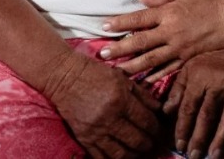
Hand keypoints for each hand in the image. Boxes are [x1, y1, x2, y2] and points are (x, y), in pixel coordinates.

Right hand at [43, 52, 161, 157]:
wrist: (63, 76)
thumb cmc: (94, 72)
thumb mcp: (121, 77)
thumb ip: (142, 94)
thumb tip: (159, 109)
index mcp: (121, 100)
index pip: (146, 122)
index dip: (156, 130)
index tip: (160, 131)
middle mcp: (109, 118)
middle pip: (137, 141)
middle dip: (149, 144)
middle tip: (153, 144)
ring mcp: (95, 130)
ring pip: (120, 153)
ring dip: (133, 155)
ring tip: (138, 152)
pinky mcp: (83, 137)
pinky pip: (101, 156)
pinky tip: (120, 155)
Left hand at [101, 0, 223, 74]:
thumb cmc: (211, 0)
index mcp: (169, 14)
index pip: (139, 19)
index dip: (120, 23)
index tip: (104, 27)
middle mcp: (171, 32)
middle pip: (140, 43)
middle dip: (119, 49)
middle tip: (102, 56)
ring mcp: (179, 48)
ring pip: (151, 60)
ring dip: (132, 66)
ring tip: (116, 72)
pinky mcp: (188, 57)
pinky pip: (168, 68)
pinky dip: (154, 76)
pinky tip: (142, 81)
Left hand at [164, 49, 223, 158]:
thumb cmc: (213, 58)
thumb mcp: (191, 67)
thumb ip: (179, 88)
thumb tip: (166, 111)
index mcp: (197, 76)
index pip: (187, 106)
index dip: (182, 126)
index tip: (177, 143)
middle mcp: (213, 83)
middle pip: (202, 115)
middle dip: (195, 137)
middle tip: (189, 155)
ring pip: (217, 118)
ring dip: (210, 140)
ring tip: (205, 156)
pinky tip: (220, 149)